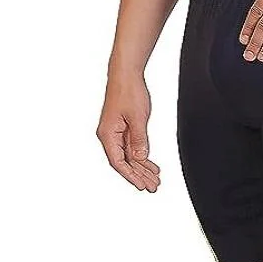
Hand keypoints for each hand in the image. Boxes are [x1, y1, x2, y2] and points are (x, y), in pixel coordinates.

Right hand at [96, 72, 160, 190]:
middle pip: (124, 162)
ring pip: (129, 156)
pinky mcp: (123, 128)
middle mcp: (109, 136)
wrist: (126, 74)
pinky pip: (132, 147)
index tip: (142, 186)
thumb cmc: (128, 91)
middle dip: (139, 176)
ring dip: (142, 168)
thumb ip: (139, 140)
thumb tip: (140, 158)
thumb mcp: (137, 118)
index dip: (131, 176)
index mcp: (107, 135)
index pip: (118, 162)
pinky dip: (143, 157)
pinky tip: (152, 166)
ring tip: (155, 179)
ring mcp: (116, 133)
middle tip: (153, 187)